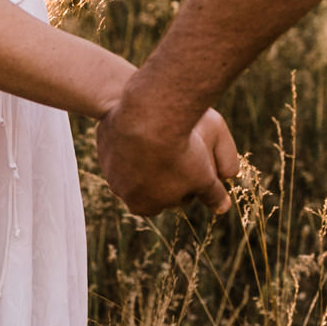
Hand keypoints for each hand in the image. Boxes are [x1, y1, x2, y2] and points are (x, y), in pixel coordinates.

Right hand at [97, 78, 240, 214]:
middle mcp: (120, 190)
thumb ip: (212, 196)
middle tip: (176, 151)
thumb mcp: (204, 178)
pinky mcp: (103, 143)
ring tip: (161, 135)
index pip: (163, 201)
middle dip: (158, 172)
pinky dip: (131, 134)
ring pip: (129, 161)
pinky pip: (119, 141)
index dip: (179, 186)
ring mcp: (108, 166)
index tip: (189, 170)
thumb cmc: (180, 153)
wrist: (152, 117)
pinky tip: (145, 123)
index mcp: (142, 205)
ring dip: (143, 152)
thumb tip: (222, 208)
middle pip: (144, 183)